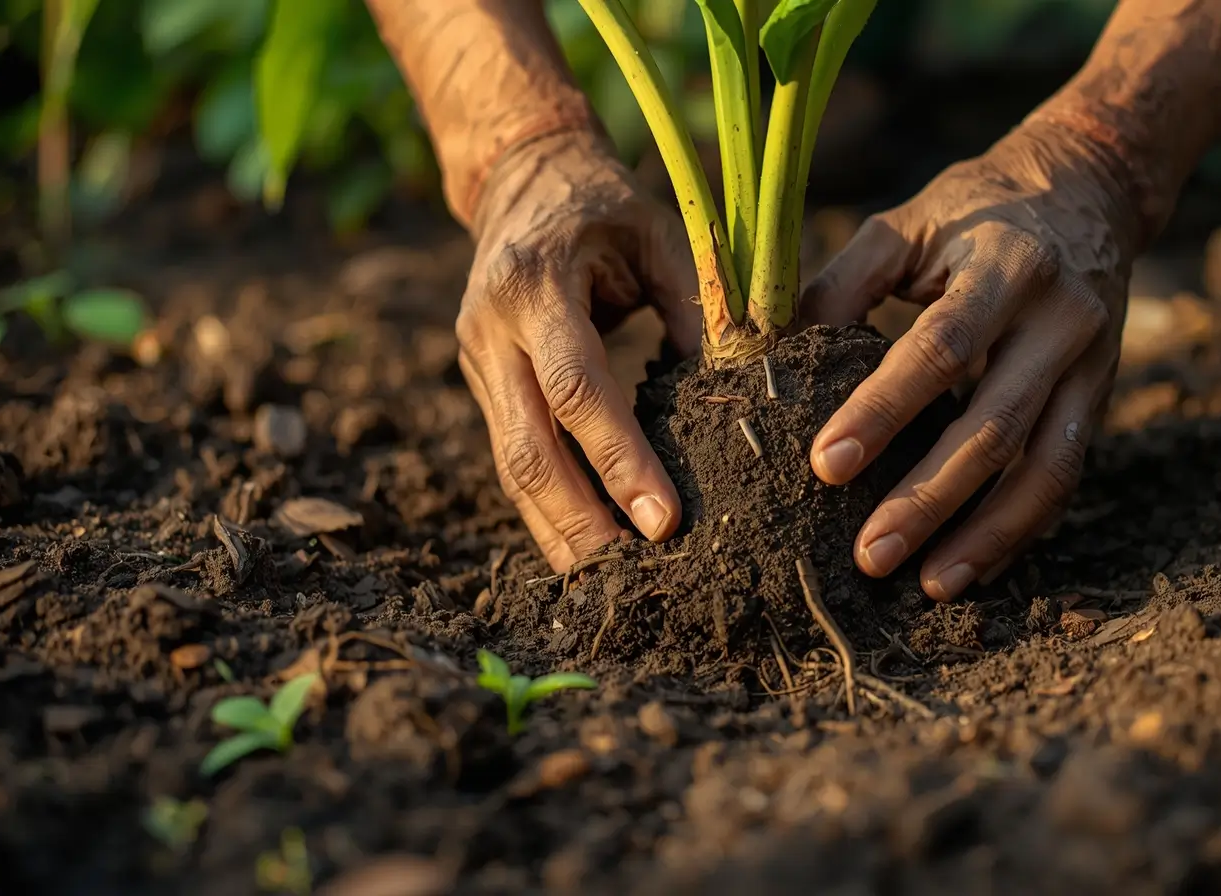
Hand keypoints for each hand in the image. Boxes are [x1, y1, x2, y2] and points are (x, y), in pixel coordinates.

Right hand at [458, 131, 700, 570]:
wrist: (518, 180)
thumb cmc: (604, 205)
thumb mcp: (659, 233)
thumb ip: (699, 304)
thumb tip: (744, 386)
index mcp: (536, 286)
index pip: (578, 390)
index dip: (620, 459)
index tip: (665, 522)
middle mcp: (491, 331)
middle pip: (529, 450)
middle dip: (580, 522)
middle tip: (633, 579)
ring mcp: (476, 363)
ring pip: (511, 468)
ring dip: (557, 531)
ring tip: (607, 585)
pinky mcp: (481, 385)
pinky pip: (513, 459)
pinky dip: (548, 508)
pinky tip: (585, 547)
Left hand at [805, 118, 1142, 599]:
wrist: (1093, 190)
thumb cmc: (977, 208)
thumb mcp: (909, 222)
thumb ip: (844, 283)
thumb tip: (771, 352)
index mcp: (1006, 265)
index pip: (940, 348)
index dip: (883, 411)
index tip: (823, 466)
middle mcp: (1060, 320)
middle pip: (996, 426)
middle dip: (930, 499)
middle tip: (870, 556)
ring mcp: (1093, 365)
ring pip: (1046, 468)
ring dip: (987, 535)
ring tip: (928, 585)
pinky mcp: (1103, 398)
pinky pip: (1065, 476)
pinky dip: (1022, 529)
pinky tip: (976, 568)